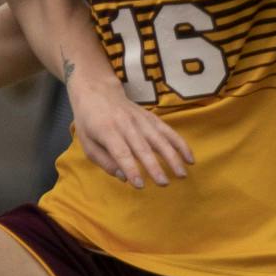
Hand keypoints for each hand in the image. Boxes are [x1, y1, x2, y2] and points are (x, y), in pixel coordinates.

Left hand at [66, 65, 193, 188]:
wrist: (97, 90)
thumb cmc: (89, 122)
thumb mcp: (87, 143)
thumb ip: (104, 162)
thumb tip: (123, 177)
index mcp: (107, 131)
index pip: (121, 152)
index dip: (131, 169)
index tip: (140, 185)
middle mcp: (126, 124)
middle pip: (143, 147)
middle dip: (154, 167)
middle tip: (164, 184)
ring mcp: (141, 119)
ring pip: (159, 139)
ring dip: (172, 157)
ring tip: (182, 174)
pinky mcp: (151, 117)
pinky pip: (168, 131)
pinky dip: (180, 144)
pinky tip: (189, 157)